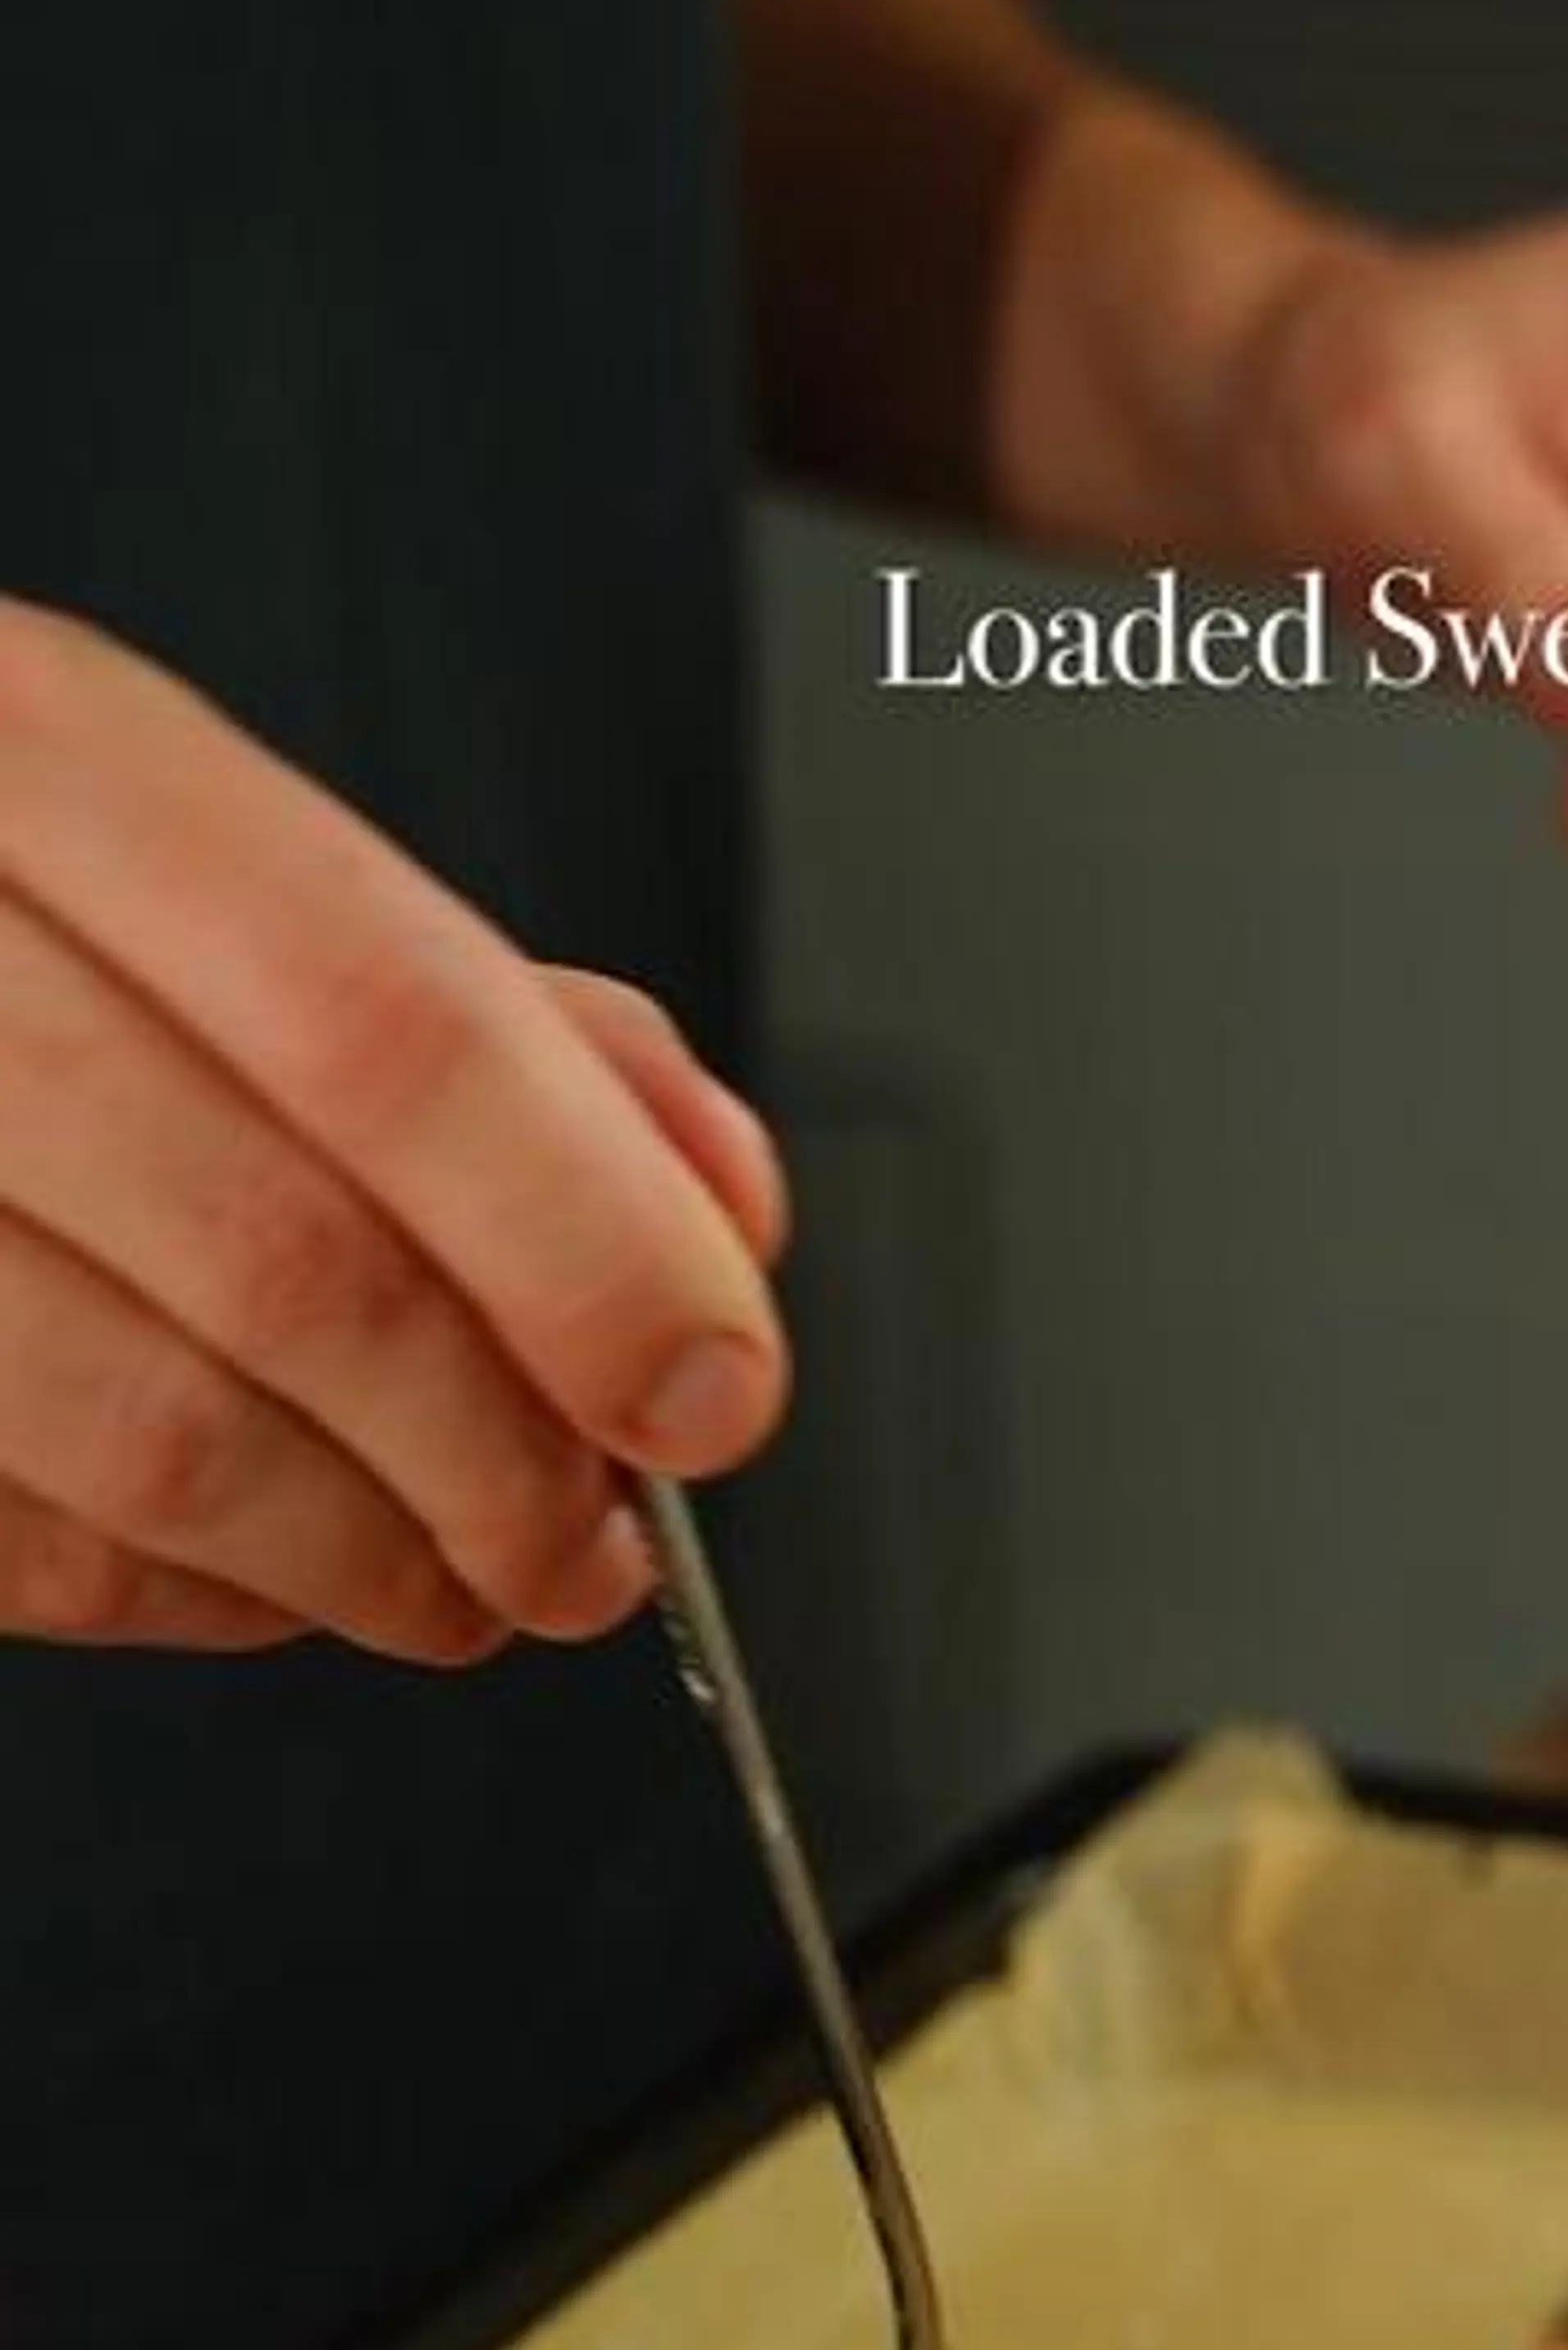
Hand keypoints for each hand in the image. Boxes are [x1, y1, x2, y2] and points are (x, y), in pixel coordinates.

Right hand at [0, 601, 789, 1659]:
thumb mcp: (213, 871)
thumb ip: (493, 1017)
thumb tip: (717, 1200)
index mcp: (36, 753)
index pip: (386, 1021)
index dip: (589, 1239)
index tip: (715, 1386)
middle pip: (290, 1257)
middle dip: (501, 1453)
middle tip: (601, 1542)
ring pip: (158, 1437)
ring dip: (367, 1560)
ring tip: (469, 1582)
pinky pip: (29, 1545)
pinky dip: (193, 1596)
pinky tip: (272, 1571)